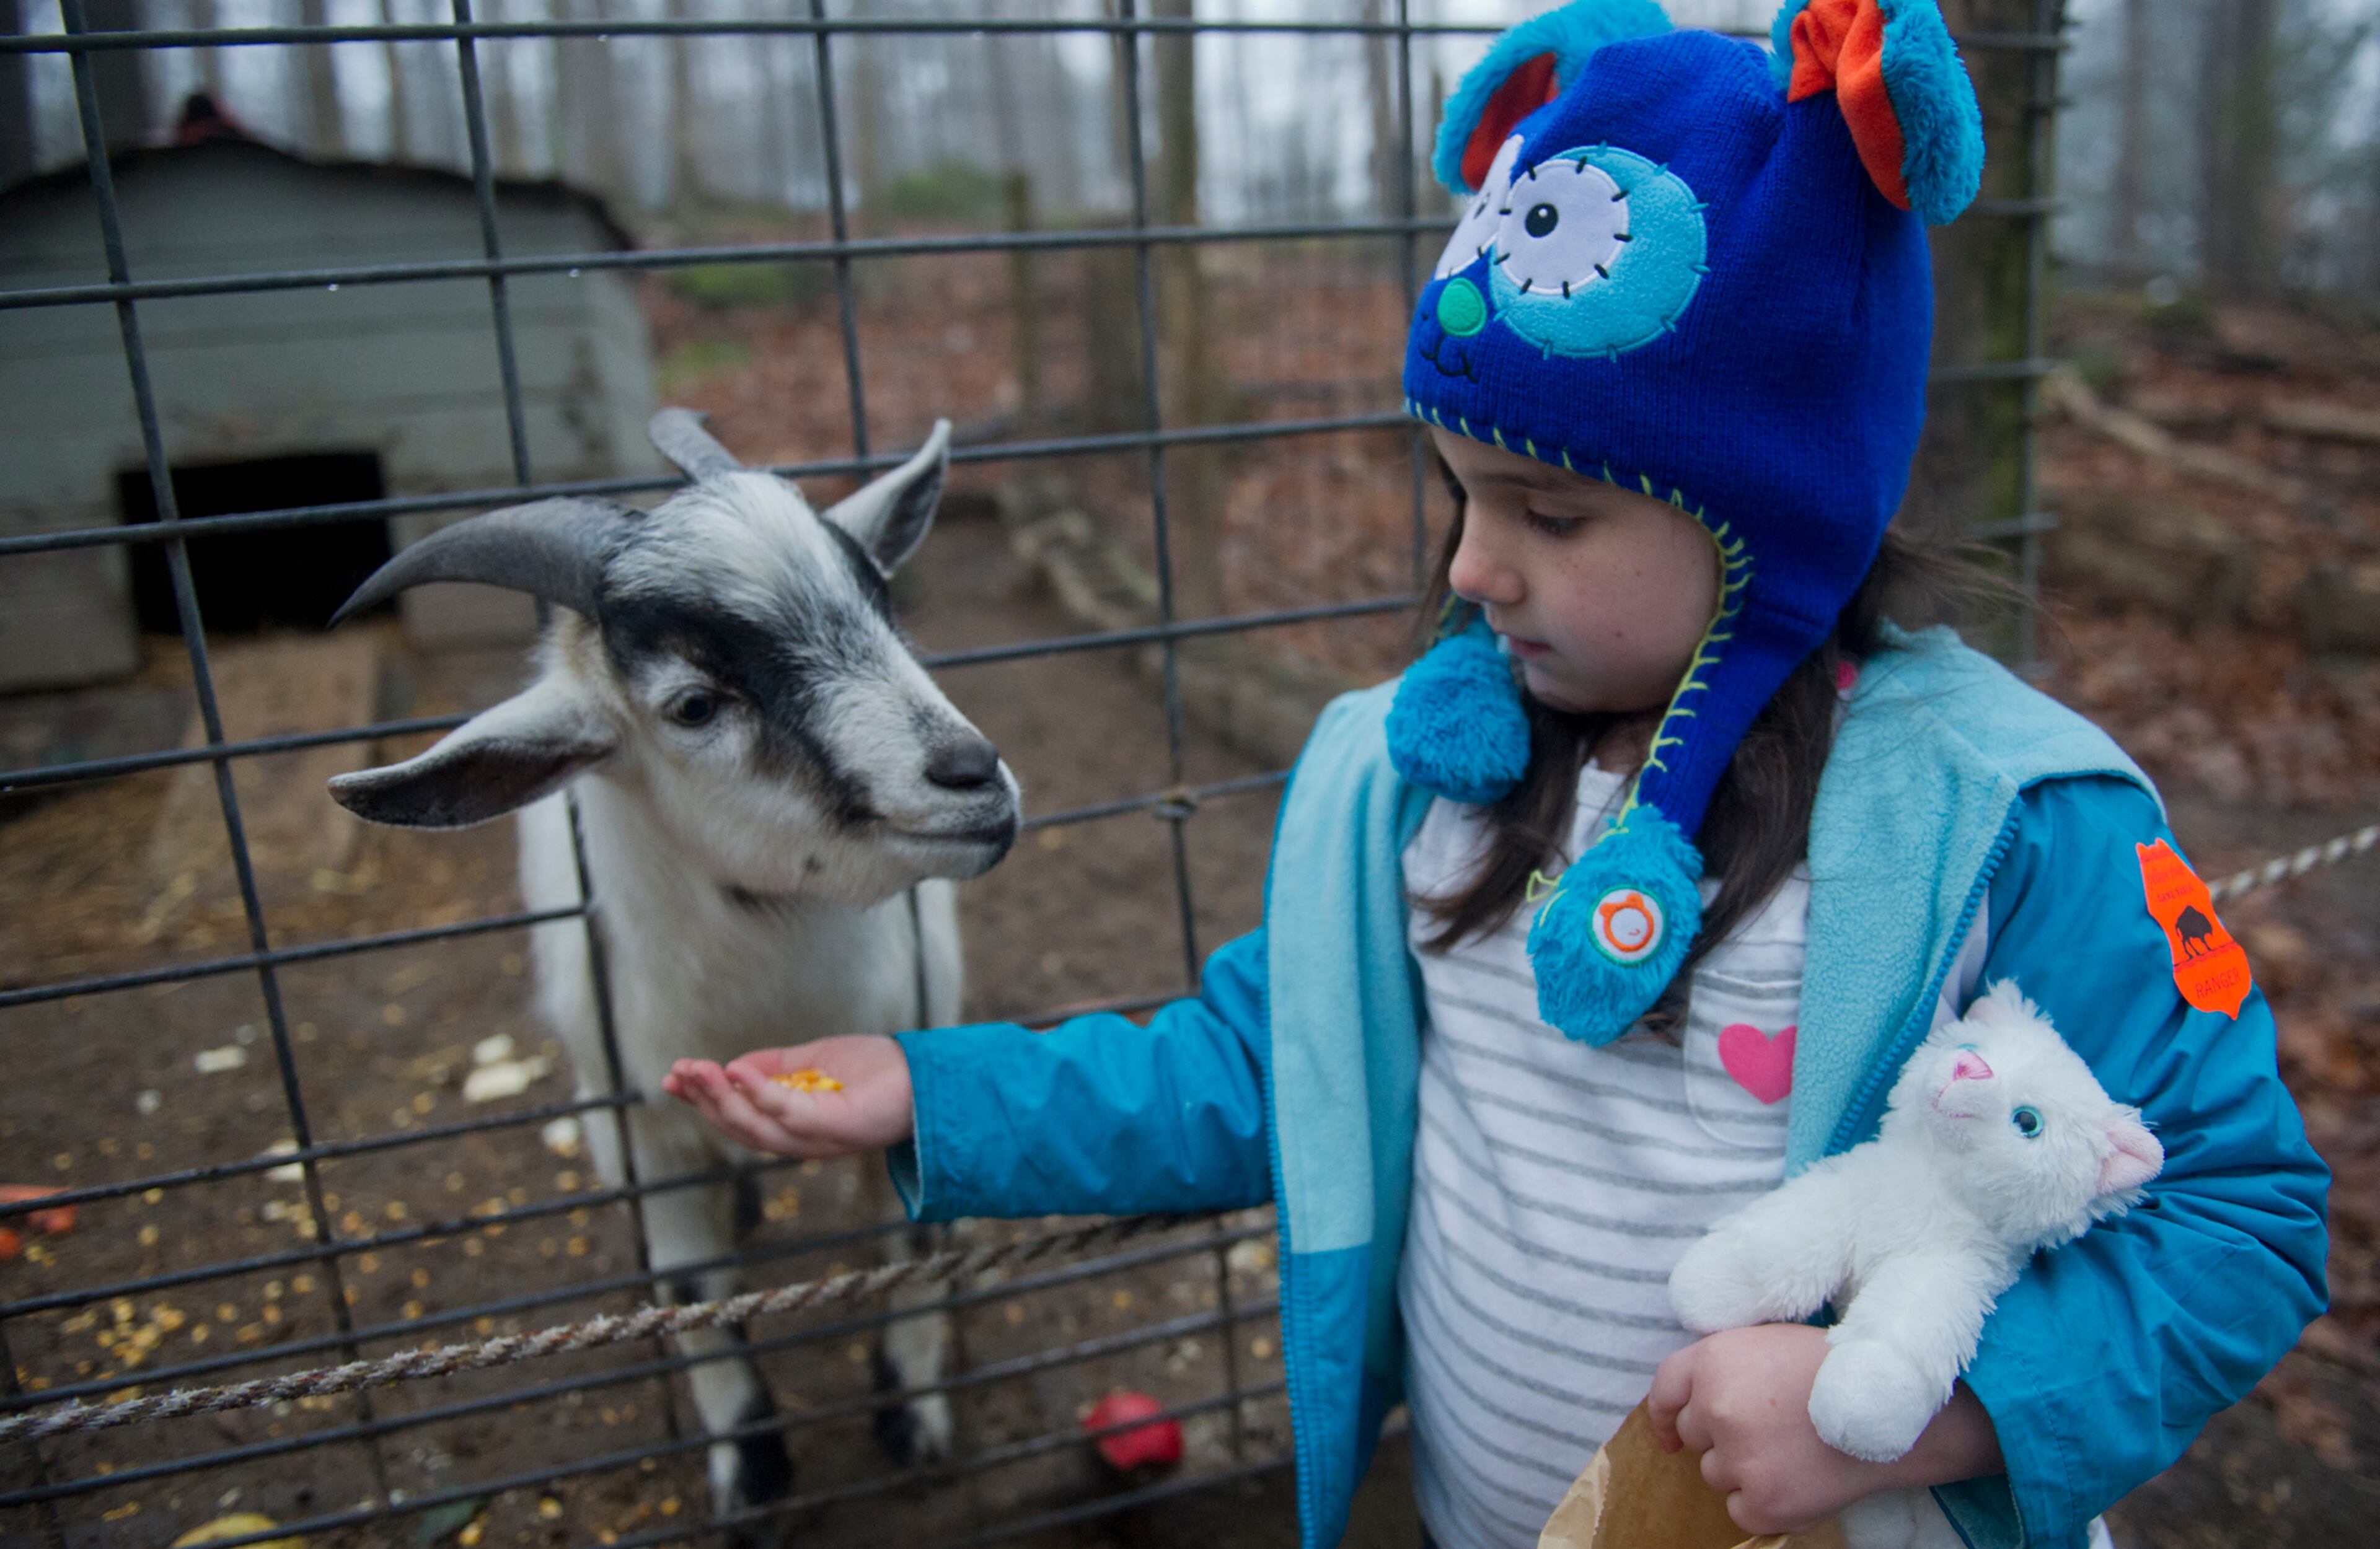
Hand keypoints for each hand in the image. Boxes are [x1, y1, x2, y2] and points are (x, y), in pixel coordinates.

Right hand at [662, 1035, 914, 1158]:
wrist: (926, 1075)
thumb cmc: (875, 1070)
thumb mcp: (814, 1062)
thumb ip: (775, 1067)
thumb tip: (732, 1068)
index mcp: (793, 1126)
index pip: (738, 1118)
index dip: (704, 1100)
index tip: (673, 1078)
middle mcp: (802, 1140)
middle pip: (740, 1128)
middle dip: (705, 1100)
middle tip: (677, 1074)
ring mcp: (819, 1138)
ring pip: (757, 1128)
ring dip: (722, 1099)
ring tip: (697, 1071)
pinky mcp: (836, 1128)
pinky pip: (790, 1113)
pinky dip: (761, 1093)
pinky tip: (737, 1069)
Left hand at [1646, 1325, 2001, 1535]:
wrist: (1897, 1412)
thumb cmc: (1835, 1371)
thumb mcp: (1769, 1343)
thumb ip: (1721, 1367)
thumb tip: (1683, 1406)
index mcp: (1714, 1360)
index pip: (1663, 1389)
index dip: (1663, 1415)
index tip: (1669, 1434)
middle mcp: (1717, 1408)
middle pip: (1691, 1435)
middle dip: (1719, 1435)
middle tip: (1770, 1428)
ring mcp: (1739, 1458)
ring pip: (1714, 1474)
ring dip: (1743, 1468)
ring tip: (1793, 1449)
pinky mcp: (1763, 1503)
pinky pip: (1738, 1510)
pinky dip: (1763, 1502)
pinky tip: (1799, 1478)